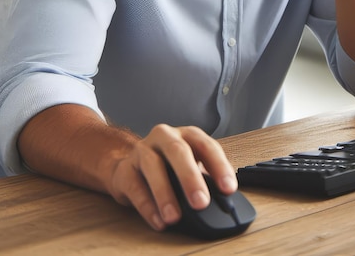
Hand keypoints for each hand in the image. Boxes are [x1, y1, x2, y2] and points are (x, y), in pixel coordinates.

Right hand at [107, 124, 236, 231]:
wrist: (130, 165)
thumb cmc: (168, 165)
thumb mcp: (190, 165)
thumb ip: (205, 178)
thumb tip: (223, 199)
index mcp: (188, 134)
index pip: (207, 146)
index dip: (219, 166)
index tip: (229, 189)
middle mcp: (166, 137)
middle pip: (178, 151)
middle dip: (191, 178)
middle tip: (201, 202)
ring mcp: (143, 150)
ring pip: (153, 166)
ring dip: (165, 193)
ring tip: (175, 217)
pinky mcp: (125, 169)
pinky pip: (135, 187)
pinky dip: (148, 206)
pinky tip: (158, 220)